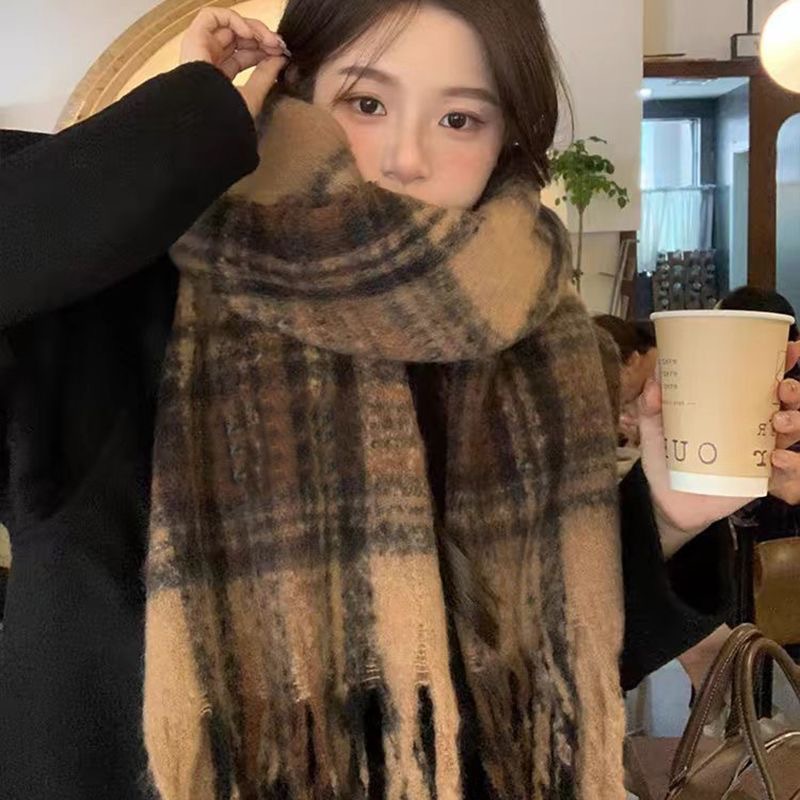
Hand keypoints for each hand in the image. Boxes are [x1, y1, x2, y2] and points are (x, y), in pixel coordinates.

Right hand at [179, 7, 289, 117]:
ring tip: (268, 40)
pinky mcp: (193, 38)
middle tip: (279, 45)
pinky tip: (249, 34)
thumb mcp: (253, 95)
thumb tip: (281, 58)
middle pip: (239, 38)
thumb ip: (266, 75)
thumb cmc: (227, 118)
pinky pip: (212, 16)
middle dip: (262, 38)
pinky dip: (233, 19)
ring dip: (253, 28)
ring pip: (229, 25)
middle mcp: (210, 61)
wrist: (208, 121)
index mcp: (221, 77)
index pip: (245, 55)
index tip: (282, 54)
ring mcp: (200, 49)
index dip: (264, 51)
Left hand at [639, 341, 799, 535]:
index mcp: (732, 406)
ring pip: (795, 431)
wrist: (666, 501)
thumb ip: (651, 406)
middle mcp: (752, 425)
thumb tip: (655, 381)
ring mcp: (759, 452)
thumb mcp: (654, 428)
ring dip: (796, 421)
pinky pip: (788, 471)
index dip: (782, 363)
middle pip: (789, 402)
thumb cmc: (665, 458)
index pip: (764, 380)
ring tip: (778, 420)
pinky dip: (791, 462)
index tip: (790, 349)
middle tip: (781, 387)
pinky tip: (777, 457)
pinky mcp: (759, 479)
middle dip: (794, 390)